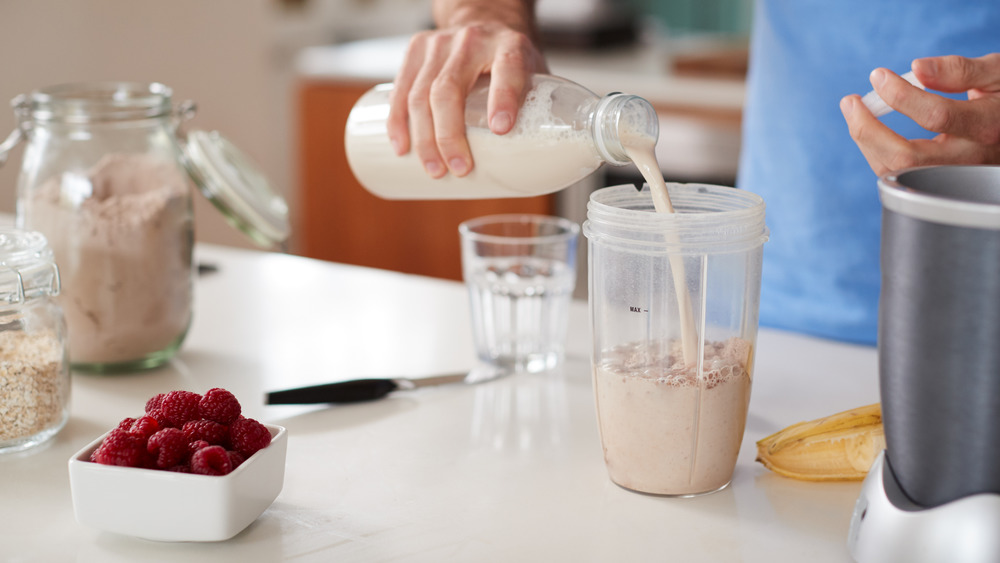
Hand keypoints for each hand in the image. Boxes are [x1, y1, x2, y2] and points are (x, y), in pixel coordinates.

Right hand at [386, 22, 546, 178]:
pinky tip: (402, 146)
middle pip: (449, 89)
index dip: (503, 97)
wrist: (484, 20)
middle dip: (450, 135)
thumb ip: (535, 109)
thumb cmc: (510, 59)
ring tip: (435, 169)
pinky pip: (400, 89)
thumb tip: (537, 165)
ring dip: (424, 138)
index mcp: (509, 45)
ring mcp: (440, 43)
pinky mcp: (416, 48)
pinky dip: (398, 121)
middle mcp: (473, 40)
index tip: (502, 129)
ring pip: (421, 93)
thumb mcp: (532, 73)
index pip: (507, 68)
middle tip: (459, 169)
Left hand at [840, 53, 999, 175]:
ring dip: (867, 142)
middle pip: (906, 157)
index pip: (937, 116)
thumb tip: (917, 68)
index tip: (879, 76)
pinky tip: (871, 129)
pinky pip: (899, 174)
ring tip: (855, 111)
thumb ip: (960, 71)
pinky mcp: (938, 181)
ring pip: (896, 172)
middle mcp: (970, 158)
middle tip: (850, 101)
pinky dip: (877, 151)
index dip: (902, 96)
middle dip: (868, 130)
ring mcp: (953, 175)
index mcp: (988, 126)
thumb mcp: (998, 72)